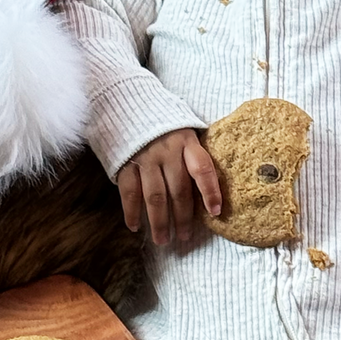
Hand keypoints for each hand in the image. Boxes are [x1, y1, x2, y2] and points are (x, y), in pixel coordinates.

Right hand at [116, 129, 222, 244]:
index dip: (210, 191)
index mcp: (186, 141)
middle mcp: (167, 150)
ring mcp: (144, 157)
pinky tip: (135, 226)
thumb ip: (192, 152)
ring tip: (163, 240)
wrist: (126, 99)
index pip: (202, 169)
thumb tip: (206, 185)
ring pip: (154, 196)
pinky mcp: (124, 162)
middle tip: (185, 237)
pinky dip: (132, 211)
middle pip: (178, 190)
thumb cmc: (162, 120)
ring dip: (159, 221)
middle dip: (182, 217)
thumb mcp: (183, 127)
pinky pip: (129, 192)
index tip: (216, 212)